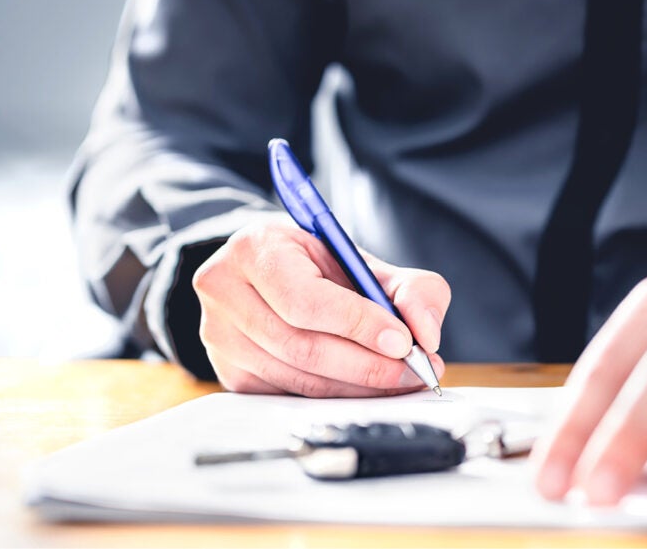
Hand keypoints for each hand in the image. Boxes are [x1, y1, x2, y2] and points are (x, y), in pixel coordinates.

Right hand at [192, 216, 448, 396]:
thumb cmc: (320, 268)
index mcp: (255, 248)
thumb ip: (411, 289)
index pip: (305, 299)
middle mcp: (225, 290)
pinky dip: (335, 398)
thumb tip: (426, 334)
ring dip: (357, 387)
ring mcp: (220, 337)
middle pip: (301, 345)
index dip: (357, 324)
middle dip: (367, 365)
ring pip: (297, 378)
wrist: (271, 277)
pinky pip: (289, 396)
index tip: (404, 341)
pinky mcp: (231, 374)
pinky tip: (366, 389)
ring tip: (400, 380)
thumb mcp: (366, 262)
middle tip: (413, 371)